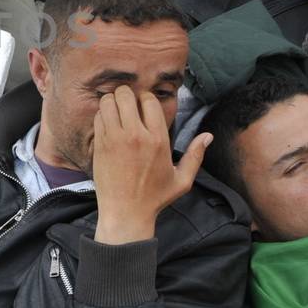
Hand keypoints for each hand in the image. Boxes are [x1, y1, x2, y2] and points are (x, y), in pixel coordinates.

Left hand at [91, 87, 210, 244]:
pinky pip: (98, 117)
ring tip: (117, 110)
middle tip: (128, 104)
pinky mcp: (100, 145)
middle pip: (126, 95)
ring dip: (112, 102)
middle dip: (127, 95)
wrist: (126, 213)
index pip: (149, 100)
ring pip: (108, 101)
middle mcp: (136, 135)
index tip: (144, 106)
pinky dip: (102, 115)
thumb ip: (196, 156)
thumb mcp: (182, 180)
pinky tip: (108, 123)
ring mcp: (114, 139)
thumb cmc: (155, 197)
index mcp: (158, 140)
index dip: (146, 99)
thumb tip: (208, 136)